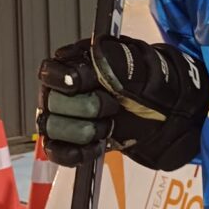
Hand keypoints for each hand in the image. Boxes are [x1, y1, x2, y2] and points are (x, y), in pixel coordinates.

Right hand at [37, 35, 208, 169]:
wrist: (158, 110)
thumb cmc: (144, 83)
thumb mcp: (135, 64)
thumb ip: (115, 58)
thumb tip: (98, 55)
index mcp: (72, 65)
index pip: (50, 72)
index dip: (66, 79)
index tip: (85, 82)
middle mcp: (60, 91)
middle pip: (52, 103)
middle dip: (87, 107)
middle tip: (111, 106)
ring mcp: (59, 117)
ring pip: (53, 128)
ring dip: (85, 130)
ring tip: (109, 125)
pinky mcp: (66, 142)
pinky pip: (57, 152)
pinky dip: (76, 153)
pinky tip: (96, 146)